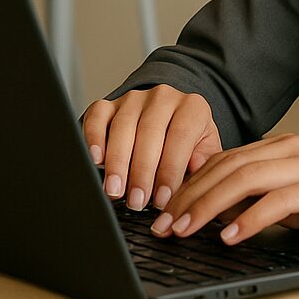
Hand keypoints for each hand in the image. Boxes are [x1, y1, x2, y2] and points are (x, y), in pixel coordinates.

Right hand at [82, 85, 221, 212]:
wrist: (170, 123)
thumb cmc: (189, 146)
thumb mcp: (204, 154)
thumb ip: (203, 167)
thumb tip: (195, 183)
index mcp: (192, 107)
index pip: (180, 137)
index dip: (169, 171)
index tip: (161, 199)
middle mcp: (163, 97)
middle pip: (149, 133)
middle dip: (141, 172)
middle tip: (136, 201)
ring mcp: (134, 99)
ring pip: (123, 126)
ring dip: (117, 162)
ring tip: (115, 191)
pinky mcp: (109, 104)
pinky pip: (97, 116)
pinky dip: (94, 137)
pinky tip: (96, 160)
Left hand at [150, 133, 298, 245]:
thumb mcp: (296, 202)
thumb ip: (260, 200)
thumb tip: (218, 213)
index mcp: (281, 148)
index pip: (223, 161)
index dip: (189, 185)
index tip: (164, 212)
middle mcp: (291, 149)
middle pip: (226, 167)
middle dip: (189, 196)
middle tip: (164, 224)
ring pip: (245, 179)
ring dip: (209, 206)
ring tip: (186, 229)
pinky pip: (279, 200)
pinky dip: (250, 218)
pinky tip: (230, 235)